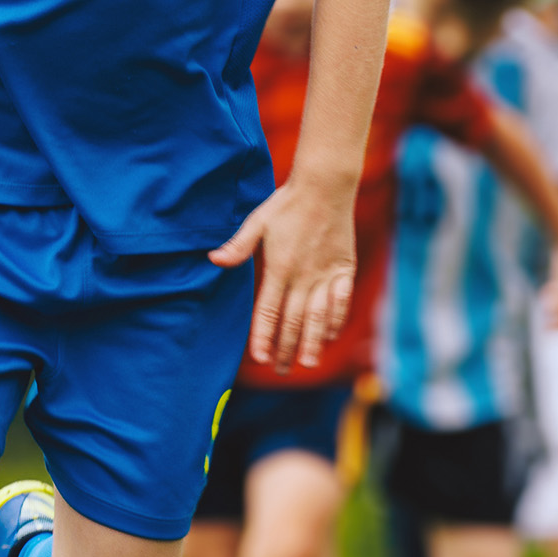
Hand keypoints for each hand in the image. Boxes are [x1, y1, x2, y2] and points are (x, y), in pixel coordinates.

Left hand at [210, 177, 354, 370]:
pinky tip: (329, 335)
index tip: (260, 358)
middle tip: (281, 370)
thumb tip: (213, 259)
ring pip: (318, 317)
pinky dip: (335, 319)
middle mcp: (303, 276)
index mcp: (279, 268)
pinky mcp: (344, 269)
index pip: (269, 312)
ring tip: (306, 363)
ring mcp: (325, 274)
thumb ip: (238, 246)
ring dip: (312, 342)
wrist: (326, 186)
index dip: (264, 337)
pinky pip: (340, 301)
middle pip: (293, 321)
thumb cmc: (287, 204)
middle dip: (285, 349)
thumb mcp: (257, 222)